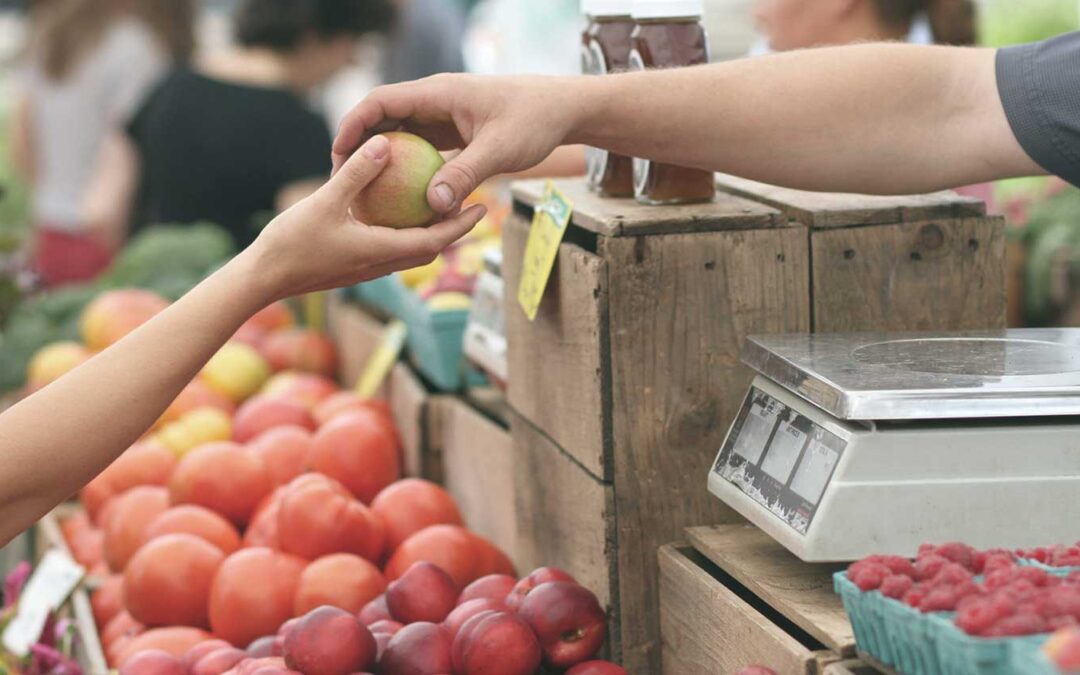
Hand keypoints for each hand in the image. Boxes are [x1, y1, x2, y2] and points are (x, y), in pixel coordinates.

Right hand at [244, 134, 485, 302]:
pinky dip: (403, 232)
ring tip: (439, 204)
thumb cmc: (291, 243)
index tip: (482, 207)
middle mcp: (380, 264)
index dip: (461, 225)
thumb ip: (356, 173)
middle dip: (453, 228)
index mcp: (381, 251)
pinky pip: (388, 248)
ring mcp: (366, 268)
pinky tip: (395, 211)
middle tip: (471, 203)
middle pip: (429, 247)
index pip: (435, 241)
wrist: (262, 279)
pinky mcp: (353, 266)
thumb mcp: (325, 201)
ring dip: (429, 232)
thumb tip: (384, 143)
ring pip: (409, 250)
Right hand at [333, 74, 579, 213]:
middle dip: (360, 146)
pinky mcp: (454, 132)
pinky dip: (408, 168)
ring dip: (382, 159)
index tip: (338, 155)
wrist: (563, 109)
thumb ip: (465, 175)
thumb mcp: (500, 150)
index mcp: (438, 93)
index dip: (353, 125)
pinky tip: (401, 198)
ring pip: (401, 134)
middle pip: (383, 118)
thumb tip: (432, 205)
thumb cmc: (535, 121)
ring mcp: (444, 116)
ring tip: (364, 192)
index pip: (381, 101)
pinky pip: (421, 148)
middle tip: (343, 180)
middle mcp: (435, 101)